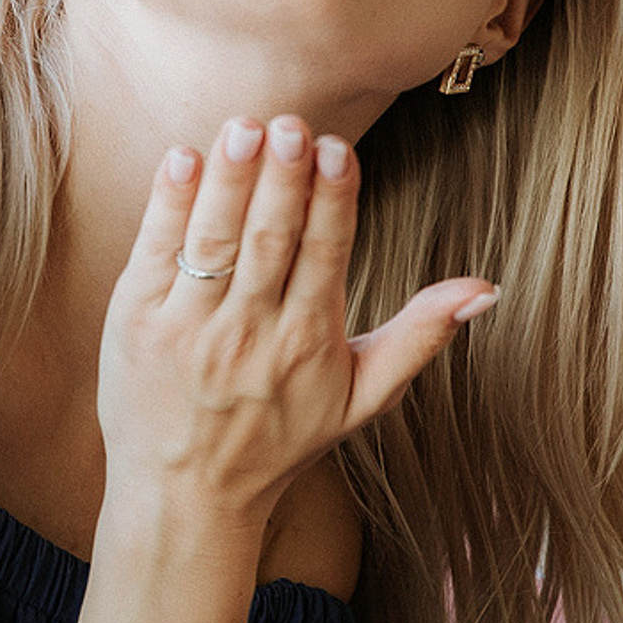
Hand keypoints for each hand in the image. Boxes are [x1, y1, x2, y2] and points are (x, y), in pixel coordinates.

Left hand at [97, 117, 493, 546]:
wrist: (184, 497)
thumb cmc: (277, 438)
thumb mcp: (360, 397)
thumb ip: (419, 337)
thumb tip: (486, 289)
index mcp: (308, 344)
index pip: (325, 257)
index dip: (332, 201)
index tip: (337, 149)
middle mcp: (250, 336)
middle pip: (270, 242)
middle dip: (282, 180)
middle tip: (291, 125)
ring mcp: (189, 329)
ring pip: (215, 240)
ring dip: (229, 180)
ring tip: (243, 127)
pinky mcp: (137, 322)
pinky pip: (156, 252)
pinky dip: (169, 204)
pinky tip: (183, 158)